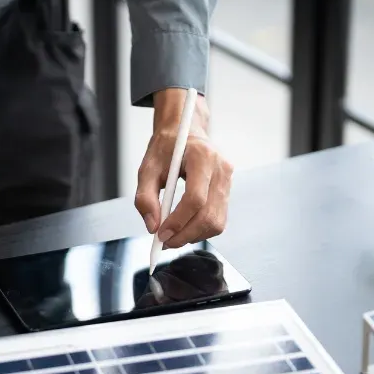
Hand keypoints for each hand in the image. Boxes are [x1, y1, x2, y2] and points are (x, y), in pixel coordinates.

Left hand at [133, 89, 233, 248]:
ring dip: (194, 235)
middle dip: (186, 234)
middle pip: (209, 215)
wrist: (184, 131)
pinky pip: (219, 219)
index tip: (161, 234)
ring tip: (173, 235)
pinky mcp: (228, 190)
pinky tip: (185, 227)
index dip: (178, 221)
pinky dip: (201, 230)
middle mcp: (221, 168)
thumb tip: (152, 226)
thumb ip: (145, 197)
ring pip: (217, 221)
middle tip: (165, 242)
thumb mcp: (147, 168)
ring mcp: (228, 180)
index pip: (195, 199)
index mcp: (202, 156)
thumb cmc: (165, 148)